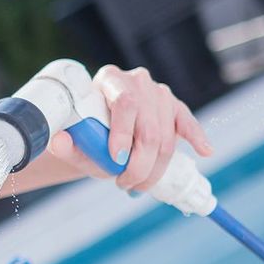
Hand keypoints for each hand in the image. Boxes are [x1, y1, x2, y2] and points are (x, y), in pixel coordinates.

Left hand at [46, 63, 212, 192]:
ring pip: (166, 135)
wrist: (98, 129)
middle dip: (140, 163)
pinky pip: (187, 122)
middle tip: (125, 184)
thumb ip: (64, 143)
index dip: (123, 132)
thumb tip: (59, 141)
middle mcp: (137, 81)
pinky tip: (204, 151)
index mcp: (110, 79)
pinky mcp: (174, 107)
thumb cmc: (85, 134)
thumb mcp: (73, 141)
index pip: (123, 103)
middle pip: (148, 126)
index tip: (116, 159)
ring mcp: (159, 93)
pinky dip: (196, 137)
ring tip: (137, 185)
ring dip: (155, 167)